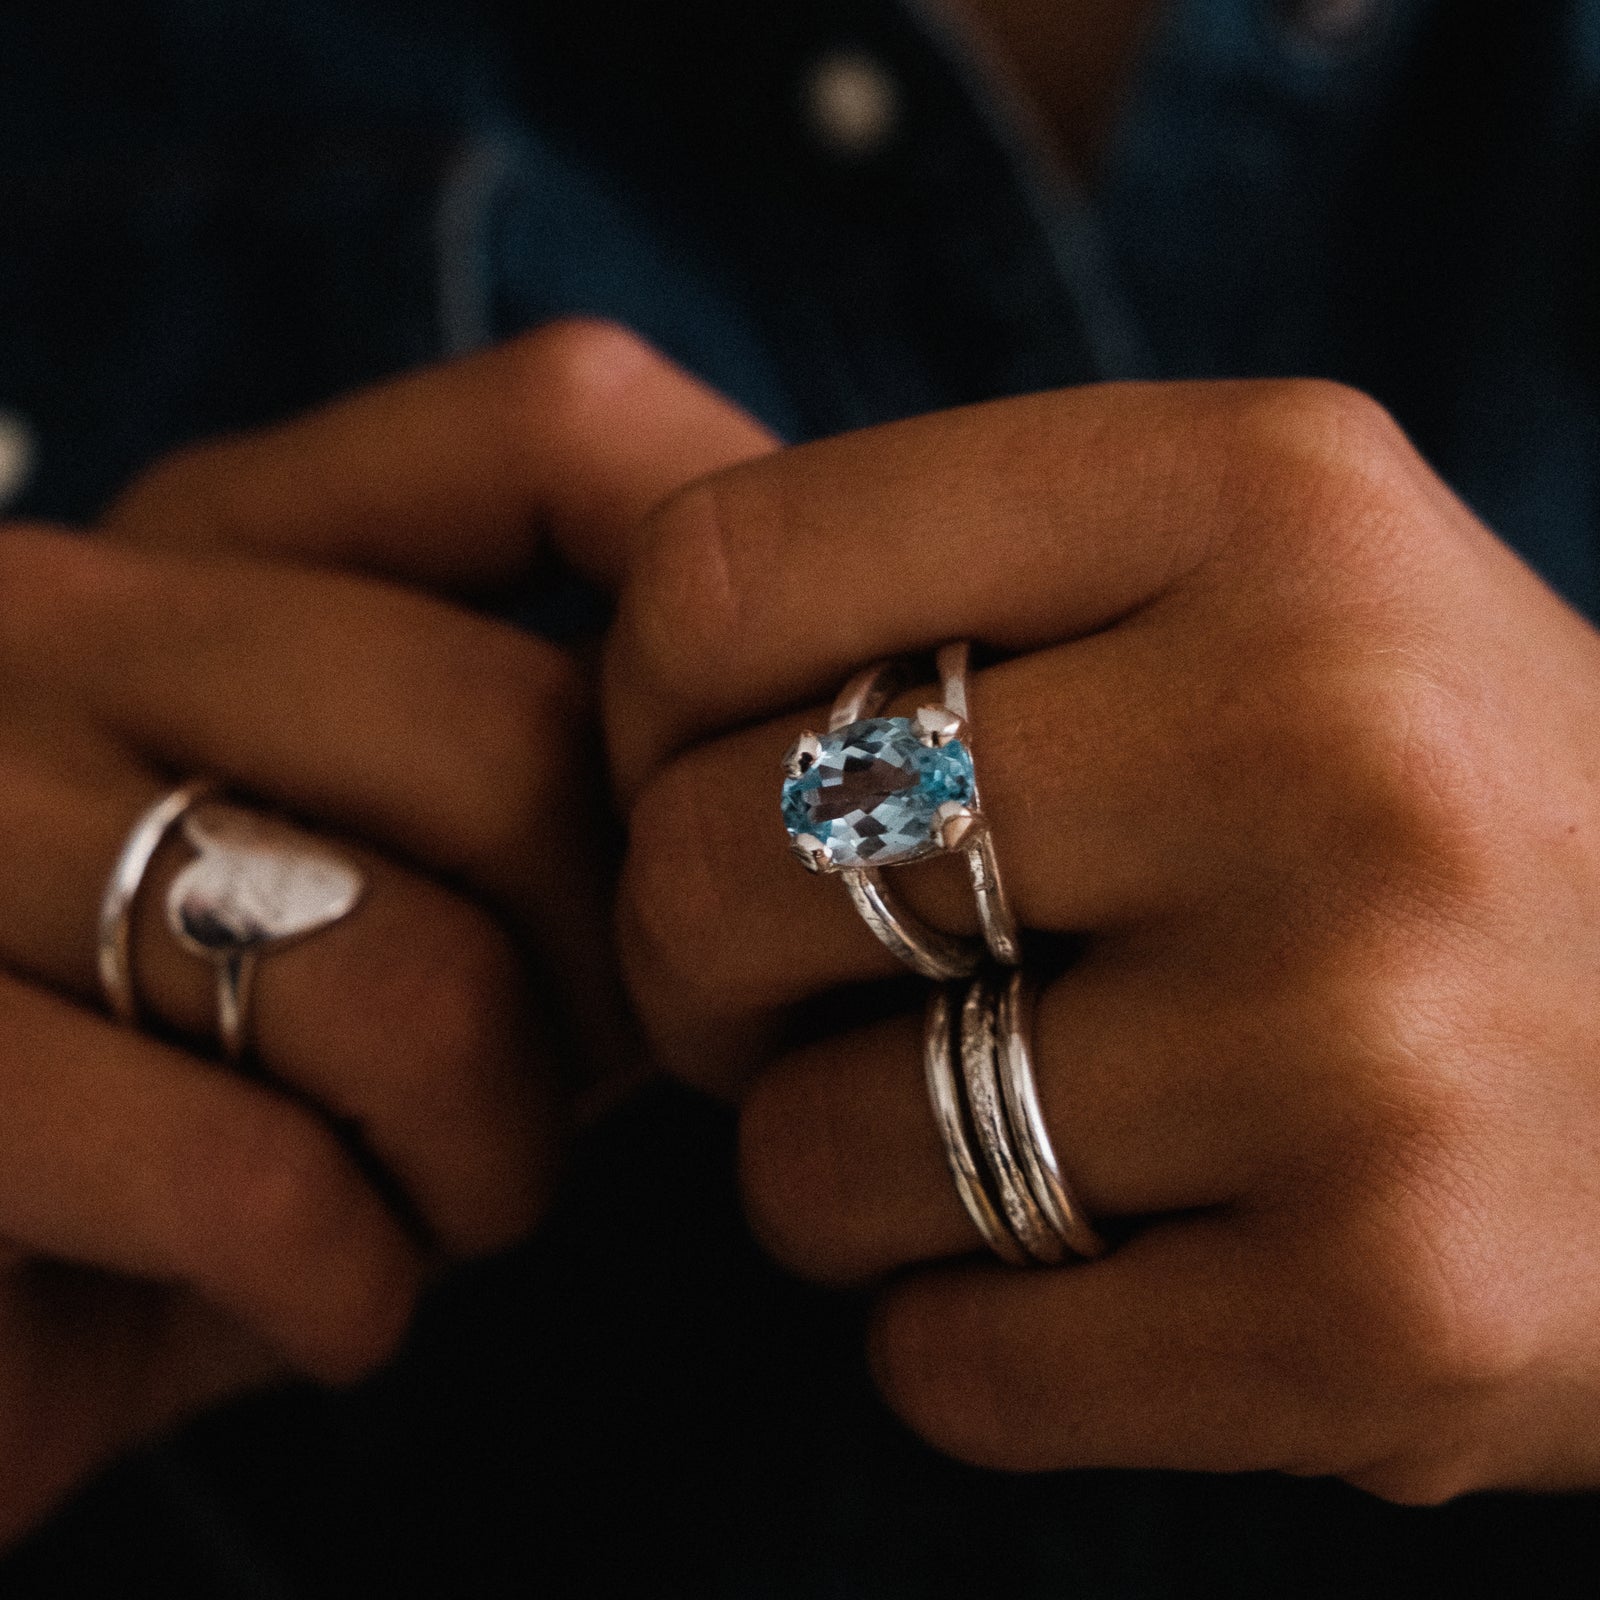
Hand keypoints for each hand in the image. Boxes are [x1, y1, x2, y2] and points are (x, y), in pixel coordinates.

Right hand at [0, 320, 771, 1542]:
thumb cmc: (207, 1078)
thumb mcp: (386, 887)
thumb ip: (547, 797)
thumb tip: (786, 775)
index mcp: (204, 550)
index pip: (557, 429)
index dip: (721, 624)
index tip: (719, 825)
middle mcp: (56, 619)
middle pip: (522, 748)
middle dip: (613, 987)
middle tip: (567, 1097)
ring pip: (411, 979)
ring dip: (487, 1164)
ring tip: (431, 1208)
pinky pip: (252, 1181)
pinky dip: (347, 1288)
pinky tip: (316, 1302)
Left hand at [606, 377, 1599, 1501]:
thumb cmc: (1434, 790)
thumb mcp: (1261, 577)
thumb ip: (970, 579)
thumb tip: (639, 660)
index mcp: (1260, 494)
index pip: (718, 574)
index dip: (641, 704)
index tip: (705, 776)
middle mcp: (1322, 737)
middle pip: (713, 861)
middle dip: (692, 962)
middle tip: (791, 990)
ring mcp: (1362, 1038)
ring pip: (808, 1149)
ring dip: (828, 1163)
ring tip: (972, 1123)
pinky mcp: (1385, 1310)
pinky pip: (949, 1359)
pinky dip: (954, 1332)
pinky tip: (1087, 1265)